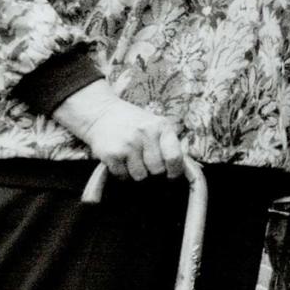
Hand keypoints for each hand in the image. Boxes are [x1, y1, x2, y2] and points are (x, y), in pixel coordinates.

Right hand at [53, 80, 182, 181]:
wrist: (101, 114)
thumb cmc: (135, 123)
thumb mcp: (157, 125)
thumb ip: (170, 143)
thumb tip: (187, 169)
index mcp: (161, 127)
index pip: (174, 157)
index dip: (175, 171)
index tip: (171, 175)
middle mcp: (145, 134)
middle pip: (157, 170)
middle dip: (153, 172)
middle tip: (147, 163)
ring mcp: (127, 144)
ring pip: (140, 176)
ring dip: (137, 173)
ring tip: (133, 160)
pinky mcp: (111, 154)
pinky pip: (122, 176)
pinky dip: (122, 174)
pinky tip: (121, 160)